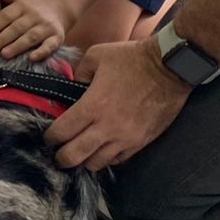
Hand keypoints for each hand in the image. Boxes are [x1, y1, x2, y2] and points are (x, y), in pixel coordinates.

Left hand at [0, 0, 67, 60]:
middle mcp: (36, 15)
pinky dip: (41, 52)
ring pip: (31, 37)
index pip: (7, 15)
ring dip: (17, 46)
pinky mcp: (57, 38)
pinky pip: (49, 46)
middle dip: (3, 38)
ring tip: (4, 54)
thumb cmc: (32, 7)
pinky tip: (31, 58)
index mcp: (24, 5)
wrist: (59, 10)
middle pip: (17, 27)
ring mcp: (47, 27)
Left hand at [45, 38, 191, 170]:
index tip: (49, 136)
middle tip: (59, 153)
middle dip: (62, 157)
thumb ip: (77, 73)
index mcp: (92, 105)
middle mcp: (107, 126)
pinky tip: (102, 150)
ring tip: (81, 153)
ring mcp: (125, 138)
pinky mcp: (141, 142)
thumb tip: (69, 88)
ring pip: (96, 163)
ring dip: (84, 160)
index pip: (62, 132)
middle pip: (74, 156)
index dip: (50, 137)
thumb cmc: (131, 59)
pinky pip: (117, 160)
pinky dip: (106, 158)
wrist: (169, 68)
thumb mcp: (96, 56)